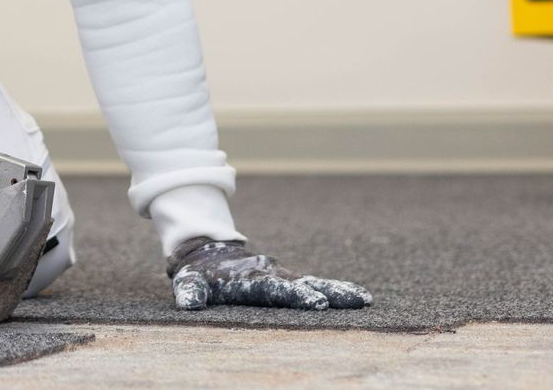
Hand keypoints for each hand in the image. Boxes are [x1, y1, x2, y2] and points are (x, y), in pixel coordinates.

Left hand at [168, 238, 369, 310]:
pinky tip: (356, 298)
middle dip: (331, 292)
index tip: (317, 303)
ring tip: (365, 299)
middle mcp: (271, 274)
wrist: (206, 248)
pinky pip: (312, 283)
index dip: (296, 295)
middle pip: (304, 283)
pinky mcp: (285, 277)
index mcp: (251, 278)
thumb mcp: (188, 280)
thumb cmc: (198, 272)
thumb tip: (188, 303)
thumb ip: (189, 291)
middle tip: (358, 299)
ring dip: (339, 291)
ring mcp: (281, 274)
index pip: (276, 288)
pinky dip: (334, 290)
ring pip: (314, 281)